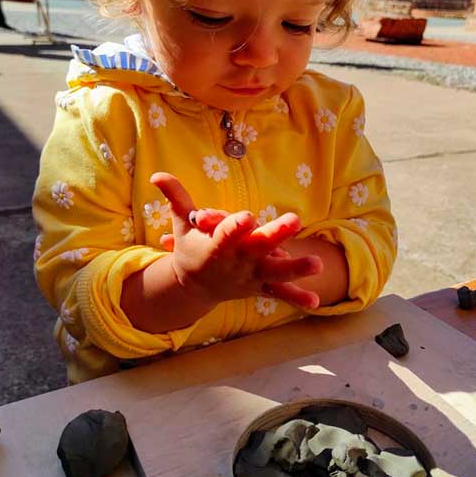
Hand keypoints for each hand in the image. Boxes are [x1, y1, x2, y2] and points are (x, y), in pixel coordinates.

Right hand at [151, 172, 321, 308]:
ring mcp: (250, 277)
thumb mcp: (182, 224)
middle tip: (294, 220)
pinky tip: (315, 303)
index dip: (234, 227)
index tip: (247, 216)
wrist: (193, 288)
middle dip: (275, 235)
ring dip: (296, 268)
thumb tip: (157, 174)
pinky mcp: (261, 286)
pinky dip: (297, 297)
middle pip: (257, 248)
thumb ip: (176, 198)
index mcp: (215, 249)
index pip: (224, 236)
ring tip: (317, 263)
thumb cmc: (190, 247)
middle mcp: (235, 263)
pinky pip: (280, 293)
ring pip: (275, 273)